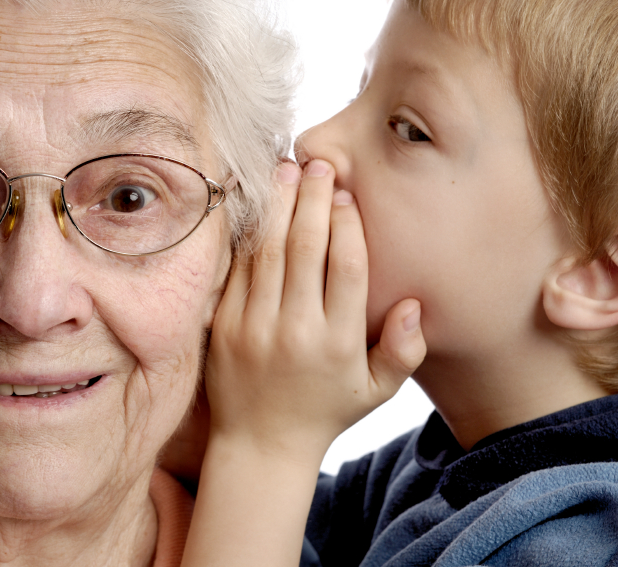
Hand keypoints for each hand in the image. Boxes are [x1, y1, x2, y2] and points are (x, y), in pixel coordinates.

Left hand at [205, 159, 425, 463]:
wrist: (261, 444)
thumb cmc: (325, 411)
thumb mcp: (376, 391)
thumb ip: (404, 351)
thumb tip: (416, 304)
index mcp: (339, 343)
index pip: (347, 268)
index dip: (347, 224)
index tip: (347, 194)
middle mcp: (296, 330)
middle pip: (306, 249)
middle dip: (313, 200)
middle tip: (318, 164)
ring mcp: (253, 326)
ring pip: (268, 252)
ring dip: (278, 206)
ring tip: (286, 169)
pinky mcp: (223, 325)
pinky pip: (237, 269)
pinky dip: (248, 234)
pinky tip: (257, 205)